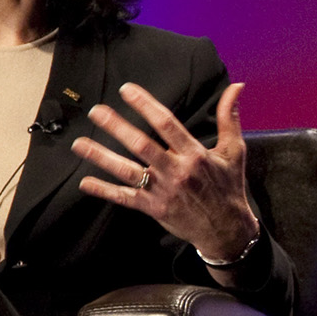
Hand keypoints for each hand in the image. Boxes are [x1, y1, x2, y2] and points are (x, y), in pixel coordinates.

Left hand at [74, 81, 262, 269]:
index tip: (126, 90)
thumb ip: (229, 117)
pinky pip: (125, 198)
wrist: (227, 229)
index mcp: (194, 154)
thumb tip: (236, 87)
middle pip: (141, 145)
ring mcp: (163, 191)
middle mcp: (176, 171)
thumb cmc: (228, 186)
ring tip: (79, 143)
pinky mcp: (154, 208)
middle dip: (116, 127)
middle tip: (96, 111)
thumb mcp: (234, 150)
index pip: (166, 124)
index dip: (146, 106)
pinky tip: (85, 182)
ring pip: (128, 171)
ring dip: (101, 156)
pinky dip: (105, 190)